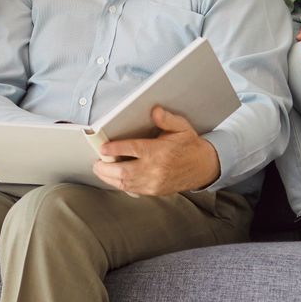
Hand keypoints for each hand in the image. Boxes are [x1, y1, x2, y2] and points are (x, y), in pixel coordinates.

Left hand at [92, 106, 219, 196]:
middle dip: (105, 168)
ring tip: (100, 170)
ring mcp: (154, 183)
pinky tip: (113, 178)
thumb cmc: (189, 146)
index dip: (114, 149)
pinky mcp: (154, 191)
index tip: (102, 148)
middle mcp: (155, 169)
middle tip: (97, 162)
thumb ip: (167, 119)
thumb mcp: (181, 127)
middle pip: (123, 171)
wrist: (203, 167)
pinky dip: (119, 184)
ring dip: (109, 178)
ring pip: (125, 183)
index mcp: (160, 152)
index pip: (132, 149)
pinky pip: (132, 189)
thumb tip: (154, 110)